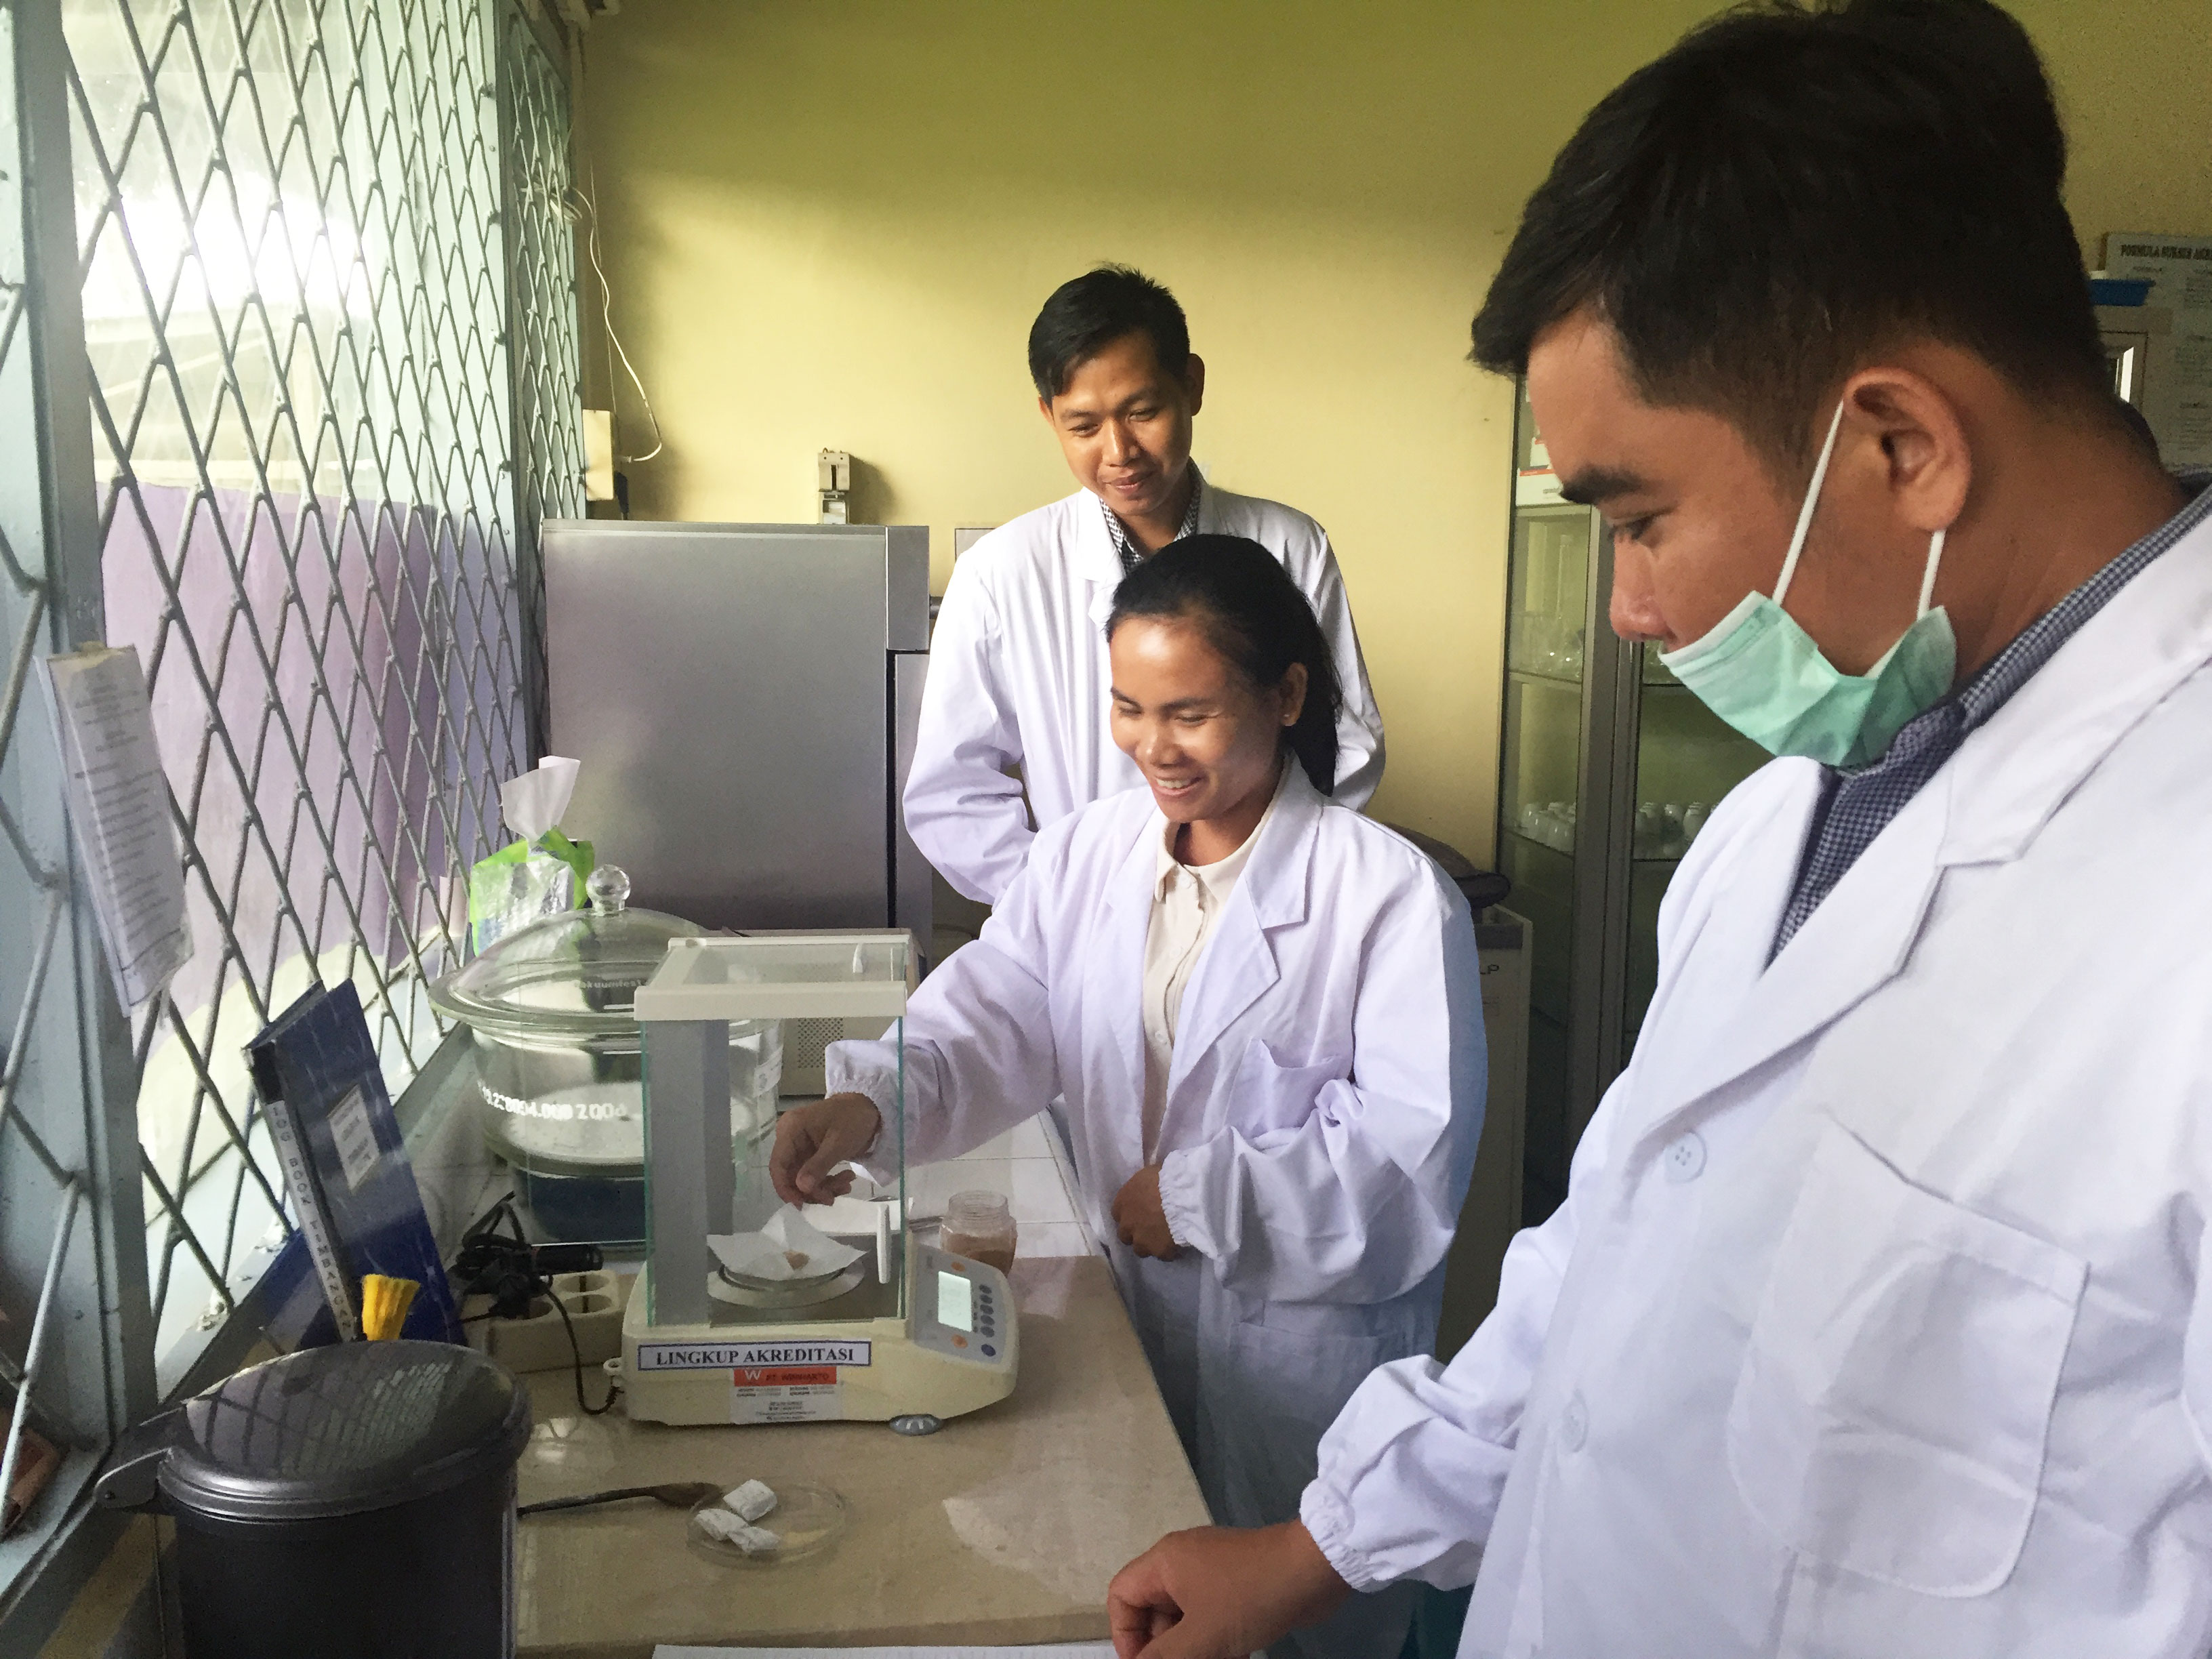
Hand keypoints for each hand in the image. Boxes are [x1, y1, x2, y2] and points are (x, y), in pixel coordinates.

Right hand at [769, 1094, 882, 1204]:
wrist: (870, 1108)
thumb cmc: (853, 1119)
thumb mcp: (838, 1143)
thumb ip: (819, 1165)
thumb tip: (801, 1188)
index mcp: (790, 1130)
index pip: (778, 1164)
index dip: (785, 1187)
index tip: (801, 1204)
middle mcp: (790, 1138)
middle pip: (790, 1174)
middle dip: (811, 1190)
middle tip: (832, 1198)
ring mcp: (801, 1147)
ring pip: (803, 1178)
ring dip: (823, 1187)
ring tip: (847, 1185)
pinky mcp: (811, 1154)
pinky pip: (813, 1174)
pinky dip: (828, 1182)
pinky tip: (846, 1180)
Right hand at [1108, 1522, 1350, 1658]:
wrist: (1314, 1569)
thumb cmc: (1251, 1597)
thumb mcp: (1202, 1636)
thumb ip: (1163, 1658)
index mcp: (1165, 1562)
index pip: (1122, 1595)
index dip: (1125, 1635)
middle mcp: (1182, 1562)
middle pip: (1153, 1610)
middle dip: (1165, 1648)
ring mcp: (1211, 1571)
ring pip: (1186, 1618)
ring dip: (1193, 1650)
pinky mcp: (1237, 1583)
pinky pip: (1211, 1616)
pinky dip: (1216, 1642)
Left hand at [1112, 1165, 1180, 1259]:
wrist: (1182, 1196)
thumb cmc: (1165, 1177)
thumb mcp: (1149, 1173)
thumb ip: (1143, 1185)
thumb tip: (1148, 1184)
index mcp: (1122, 1203)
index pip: (1118, 1214)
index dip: (1130, 1214)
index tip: (1141, 1212)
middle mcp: (1127, 1224)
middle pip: (1126, 1235)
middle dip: (1136, 1233)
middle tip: (1152, 1228)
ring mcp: (1141, 1241)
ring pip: (1141, 1249)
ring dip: (1150, 1244)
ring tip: (1165, 1238)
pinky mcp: (1159, 1252)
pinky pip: (1163, 1255)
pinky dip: (1169, 1251)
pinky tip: (1178, 1243)